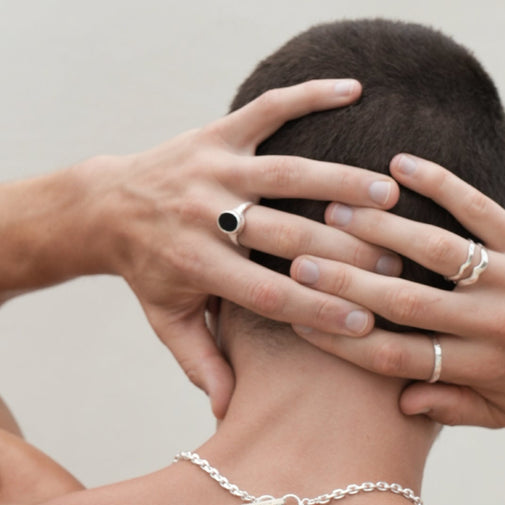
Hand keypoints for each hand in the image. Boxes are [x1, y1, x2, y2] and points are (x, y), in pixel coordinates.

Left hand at [76, 81, 404, 417]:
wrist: (106, 206)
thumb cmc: (150, 272)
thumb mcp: (170, 320)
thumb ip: (201, 362)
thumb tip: (229, 414)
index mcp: (198, 266)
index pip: (268, 293)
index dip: (317, 309)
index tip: (366, 323)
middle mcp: (206, 214)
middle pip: (286, 233)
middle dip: (344, 246)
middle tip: (398, 259)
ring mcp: (213, 167)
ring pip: (285, 172)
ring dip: (340, 179)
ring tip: (390, 192)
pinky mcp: (217, 132)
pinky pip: (267, 109)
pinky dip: (309, 94)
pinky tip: (354, 89)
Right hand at [273, 153, 504, 426]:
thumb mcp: (501, 412)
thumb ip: (450, 408)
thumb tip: (397, 402)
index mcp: (476, 369)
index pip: (394, 357)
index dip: (342, 338)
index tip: (298, 317)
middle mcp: (490, 325)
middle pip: (404, 303)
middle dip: (346, 281)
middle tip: (297, 259)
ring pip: (436, 252)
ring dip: (381, 229)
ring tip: (333, 209)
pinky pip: (480, 209)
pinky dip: (440, 186)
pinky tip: (401, 166)